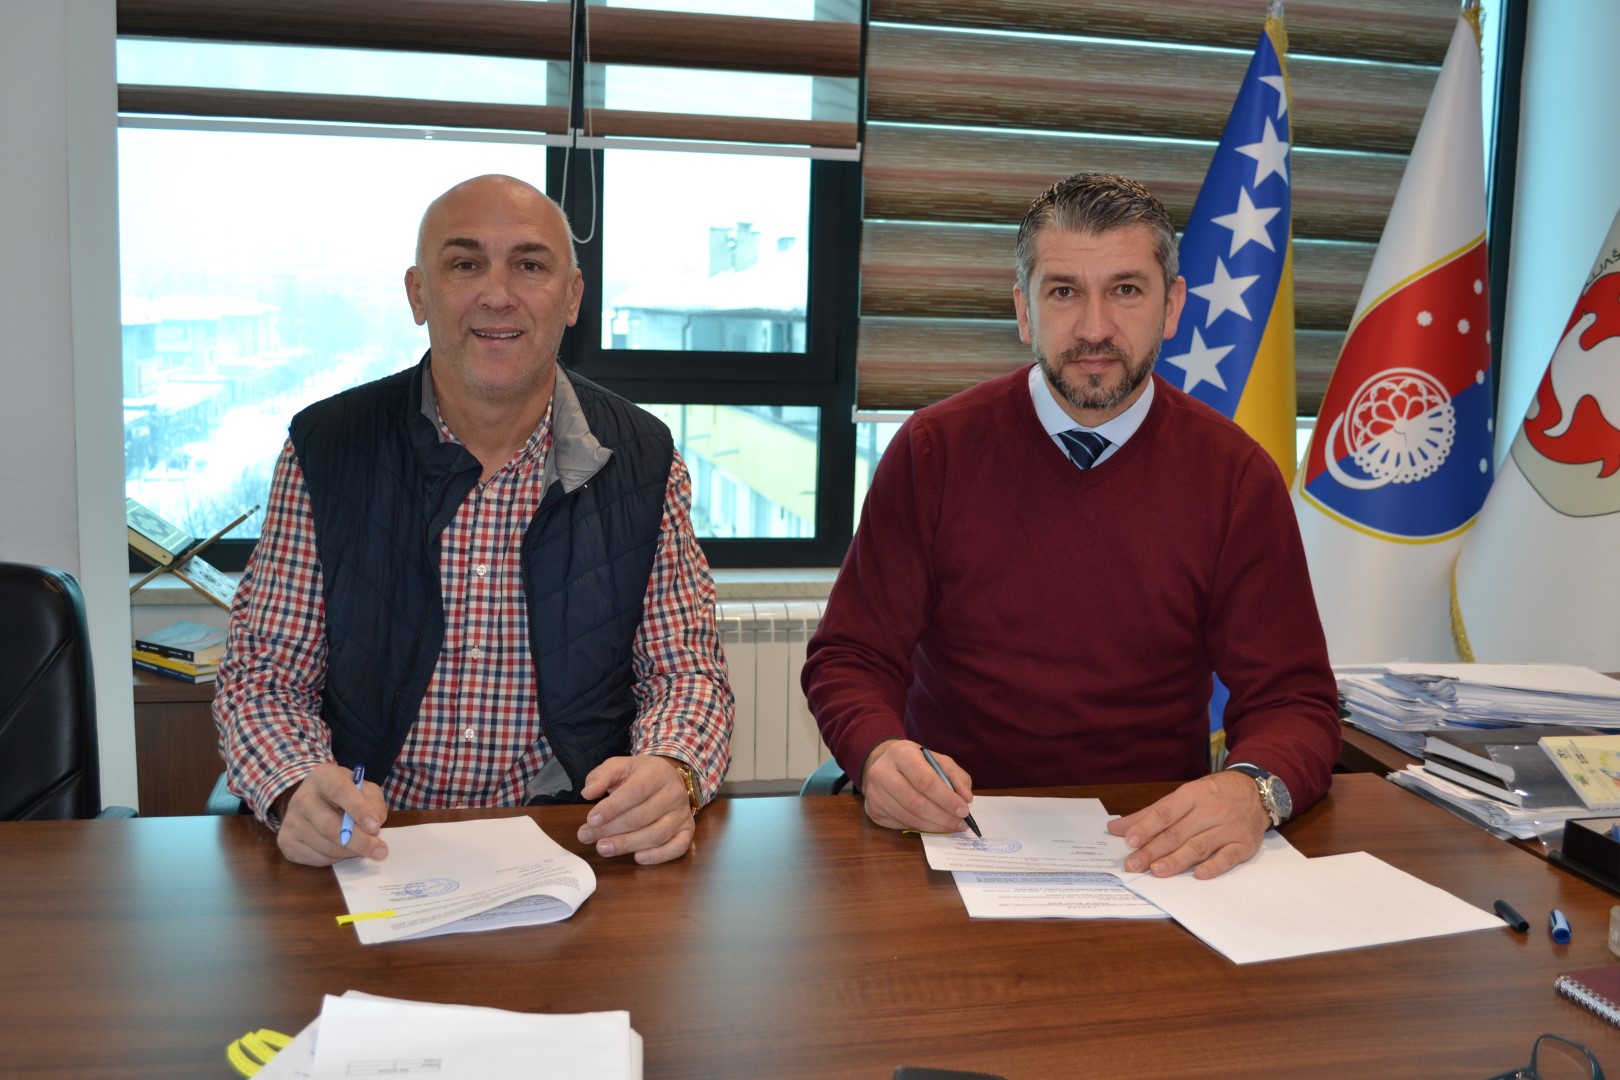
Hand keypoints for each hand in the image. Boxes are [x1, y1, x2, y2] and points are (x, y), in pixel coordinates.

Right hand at [275, 763, 388, 866]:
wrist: (313, 800)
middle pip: (330, 825)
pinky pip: (315, 858)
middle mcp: (301, 797)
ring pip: (325, 845)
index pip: (339, 791)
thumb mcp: (364, 788)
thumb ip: (374, 802)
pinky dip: (335, 859)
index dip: (358, 809)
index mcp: (323, 777)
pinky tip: (343, 851)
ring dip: (350, 852)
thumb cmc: (345, 794)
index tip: (375, 826)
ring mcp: (290, 820)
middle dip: (359, 841)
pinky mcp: (286, 841)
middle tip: (379, 851)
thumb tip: (373, 827)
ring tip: (362, 848)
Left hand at [577, 755, 695, 863]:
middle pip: (643, 816)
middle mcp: (675, 793)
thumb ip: (600, 777)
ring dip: (628, 845)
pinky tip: (638, 858)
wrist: (666, 777)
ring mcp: (683, 813)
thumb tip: (588, 793)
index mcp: (658, 772)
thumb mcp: (617, 767)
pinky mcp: (688, 829)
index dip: (612, 808)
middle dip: (612, 829)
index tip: (591, 820)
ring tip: (603, 848)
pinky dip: (659, 856)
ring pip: (658, 834)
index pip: (636, 791)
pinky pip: (678, 847)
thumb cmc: (637, 775)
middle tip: (587, 836)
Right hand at [859, 739, 973, 832]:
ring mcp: (874, 793)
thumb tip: (966, 798)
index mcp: (900, 753)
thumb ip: (956, 776)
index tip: (963, 810)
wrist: (883, 764)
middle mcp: (882, 772)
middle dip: (943, 816)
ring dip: (934, 826)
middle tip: (960, 823)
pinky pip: (900, 825)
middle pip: (916, 803)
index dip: (946, 798)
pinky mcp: (873, 810)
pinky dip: (921, 828)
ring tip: (951, 826)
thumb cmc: (915, 762)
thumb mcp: (938, 760)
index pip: (925, 780)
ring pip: (908, 818)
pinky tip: (932, 825)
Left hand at [1104, 771, 1267, 879]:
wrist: (1257, 792)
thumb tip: (1116, 828)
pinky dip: (1214, 866)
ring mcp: (1228, 828)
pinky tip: (1198, 874)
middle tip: (1133, 864)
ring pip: (1199, 846)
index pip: (1165, 812)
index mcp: (1192, 795)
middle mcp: (1211, 810)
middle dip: (1153, 850)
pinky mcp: (1244, 844)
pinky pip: (1228, 857)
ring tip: (1156, 871)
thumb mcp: (1183, 796)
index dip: (1146, 827)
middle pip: (1178, 833)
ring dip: (1177, 860)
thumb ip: (1150, 814)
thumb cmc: (1214, 795)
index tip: (1129, 840)